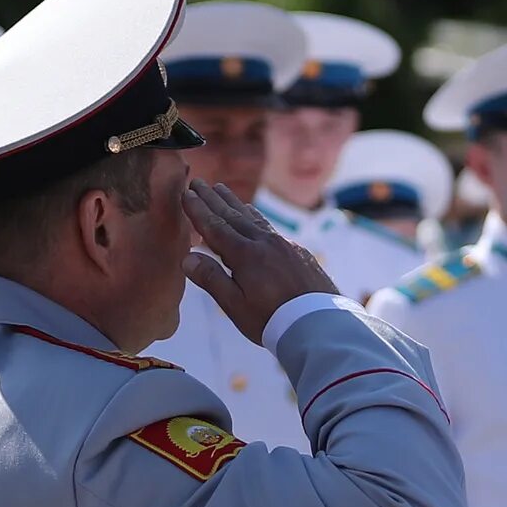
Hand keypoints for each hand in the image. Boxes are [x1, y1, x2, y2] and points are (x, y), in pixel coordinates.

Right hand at [183, 181, 335, 344]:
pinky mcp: (298, 251)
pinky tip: (253, 215)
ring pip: (253, 218)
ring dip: (234, 203)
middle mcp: (264, 243)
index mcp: (245, 255)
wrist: (320, 324)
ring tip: (222, 189)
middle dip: (213, 198)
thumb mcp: (236, 306)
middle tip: (198, 181)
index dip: (198, 210)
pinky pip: (270, 227)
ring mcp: (283, 245)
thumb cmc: (273, 321)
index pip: (215, 227)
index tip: (186, 193)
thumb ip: (212, 279)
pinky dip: (255, 216)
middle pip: (233, 216)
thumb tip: (187, 258)